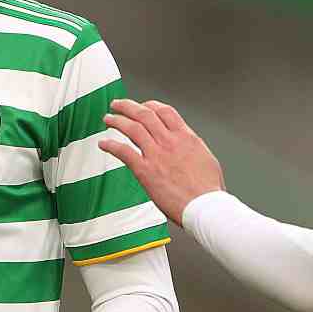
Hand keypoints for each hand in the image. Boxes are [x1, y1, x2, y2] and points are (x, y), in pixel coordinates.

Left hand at [99, 99, 224, 226]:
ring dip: (117, 120)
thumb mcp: (206, 158)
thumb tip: (188, 146)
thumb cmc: (208, 190)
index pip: (165, 111)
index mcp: (186, 137)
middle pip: (145, 114)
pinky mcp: (145, 171)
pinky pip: (124, 152)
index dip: (150, 105)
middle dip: (128, 107)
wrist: (204, 206)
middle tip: (118, 105)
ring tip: (108, 119)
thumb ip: (192, 148)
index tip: (143, 106)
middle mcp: (170, 141)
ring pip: (132, 128)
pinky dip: (111, 145)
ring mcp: (156, 155)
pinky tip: (104, 144)